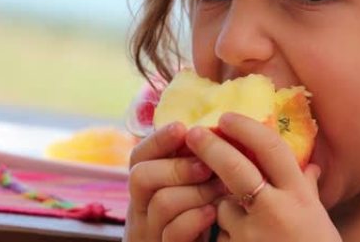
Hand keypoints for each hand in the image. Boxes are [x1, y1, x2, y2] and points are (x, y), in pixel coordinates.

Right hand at [124, 122, 227, 241]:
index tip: (182, 128)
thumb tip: (214, 131)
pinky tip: (214, 212)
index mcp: (146, 187)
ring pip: (162, 202)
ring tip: (221, 189)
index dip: (158, 139)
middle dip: (179, 167)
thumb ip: (192, 164)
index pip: (139, 156)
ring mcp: (150, 231)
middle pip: (141, 175)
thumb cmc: (197, 219)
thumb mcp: (188, 188)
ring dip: (196, 191)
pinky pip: (173, 233)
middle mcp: (142, 208)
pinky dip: (196, 219)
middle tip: (208, 167)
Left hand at [185, 113, 340, 241]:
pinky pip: (219, 236)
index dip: (246, 128)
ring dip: (223, 207)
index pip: (271, 148)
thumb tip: (310, 166)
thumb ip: (309, 191)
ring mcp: (252, 235)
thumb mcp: (319, 220)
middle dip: (210, 146)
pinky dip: (221, 235)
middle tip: (193, 133)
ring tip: (237, 219)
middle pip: (235, 167)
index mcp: (300, 196)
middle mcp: (277, 210)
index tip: (226, 118)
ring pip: (222, 205)